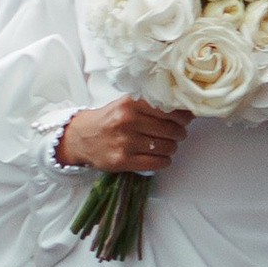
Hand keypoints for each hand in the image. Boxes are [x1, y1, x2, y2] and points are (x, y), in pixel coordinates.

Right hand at [55, 97, 191, 178]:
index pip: (169, 109)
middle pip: (171, 129)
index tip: (186, 118)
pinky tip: (160, 157)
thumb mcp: (126, 104)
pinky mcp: (122, 160)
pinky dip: (164, 161)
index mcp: (131, 103)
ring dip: (172, 148)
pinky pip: (156, 163)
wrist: (81, 137)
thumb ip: (150, 104)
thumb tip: (184, 109)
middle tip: (177, 133)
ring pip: (166, 147)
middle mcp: (128, 120)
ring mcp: (125, 142)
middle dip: (180, 133)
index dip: (183, 115)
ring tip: (167, 145)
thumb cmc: (108, 119)